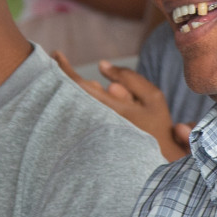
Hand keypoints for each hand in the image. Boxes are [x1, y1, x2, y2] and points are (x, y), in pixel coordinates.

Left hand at [51, 52, 190, 161]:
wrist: (160, 163)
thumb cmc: (158, 128)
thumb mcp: (152, 98)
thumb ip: (128, 78)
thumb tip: (102, 65)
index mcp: (110, 110)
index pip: (78, 86)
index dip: (63, 68)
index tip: (56, 54)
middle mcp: (96, 123)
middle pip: (71, 94)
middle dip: (67, 76)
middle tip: (62, 60)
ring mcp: (91, 134)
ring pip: (76, 104)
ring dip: (76, 91)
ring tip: (84, 83)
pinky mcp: (90, 141)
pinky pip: (80, 115)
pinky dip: (80, 102)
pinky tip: (90, 100)